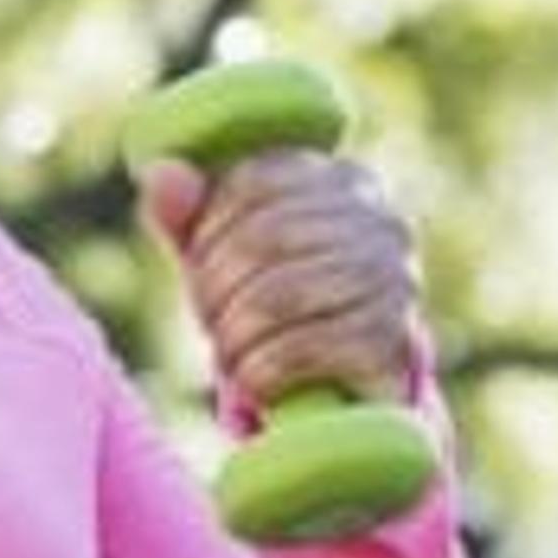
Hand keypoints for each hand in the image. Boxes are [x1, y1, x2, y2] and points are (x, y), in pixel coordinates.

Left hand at [141, 148, 420, 410]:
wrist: (346, 385)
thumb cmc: (276, 299)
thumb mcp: (227, 252)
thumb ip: (189, 213)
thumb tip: (160, 173)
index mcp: (345, 180)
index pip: (255, 181)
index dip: (208, 228)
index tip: (196, 265)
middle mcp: (383, 222)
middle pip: (263, 238)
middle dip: (214, 286)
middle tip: (207, 319)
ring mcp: (397, 282)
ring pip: (279, 296)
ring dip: (234, 335)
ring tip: (227, 353)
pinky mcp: (395, 344)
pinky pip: (306, 349)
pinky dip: (261, 371)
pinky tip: (253, 381)